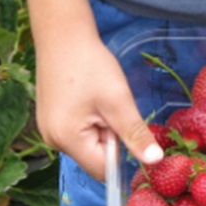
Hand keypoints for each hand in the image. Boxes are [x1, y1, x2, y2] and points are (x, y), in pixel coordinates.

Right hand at [34, 29, 161, 180]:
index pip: (103, 170)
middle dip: (111, 139)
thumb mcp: (118, 101)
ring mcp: (50, 131)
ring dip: (103, 129)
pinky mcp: (52, 121)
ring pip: (90, 145)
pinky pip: (80, 133)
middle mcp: (53, 141)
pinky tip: (91, 100)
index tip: (129, 130)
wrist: (62, 36)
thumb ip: (135, 134)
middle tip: (112, 108)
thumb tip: (155, 160)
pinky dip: (93, 122)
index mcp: (67, 139)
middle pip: (96, 158)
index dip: (122, 156)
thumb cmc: (89, 65)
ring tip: (101, 101)